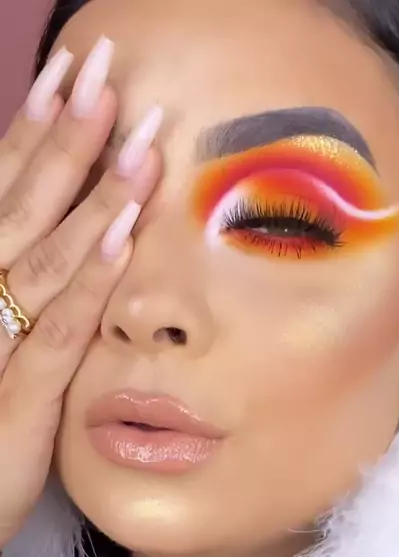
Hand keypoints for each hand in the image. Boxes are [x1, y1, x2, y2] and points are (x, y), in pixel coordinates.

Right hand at [0, 37, 161, 547]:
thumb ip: (24, 295)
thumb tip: (64, 235)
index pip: (1, 191)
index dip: (32, 130)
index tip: (67, 74)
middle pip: (21, 204)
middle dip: (64, 135)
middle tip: (104, 68)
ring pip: (44, 256)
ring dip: (91, 194)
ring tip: (136, 138)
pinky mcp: (16, 397)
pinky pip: (57, 330)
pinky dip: (89, 280)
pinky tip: (124, 237)